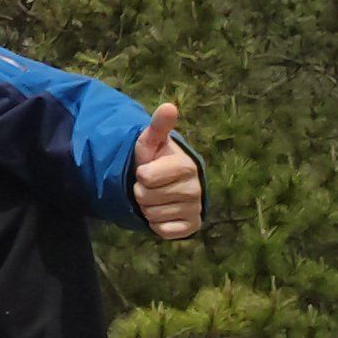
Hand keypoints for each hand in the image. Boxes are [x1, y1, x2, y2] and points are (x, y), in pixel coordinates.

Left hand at [131, 102, 203, 238]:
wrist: (165, 185)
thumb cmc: (155, 161)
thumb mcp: (151, 142)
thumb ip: (158, 126)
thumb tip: (169, 106)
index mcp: (186, 166)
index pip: (146, 177)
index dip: (140, 174)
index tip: (147, 170)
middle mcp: (196, 188)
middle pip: (147, 197)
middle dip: (142, 192)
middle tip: (150, 185)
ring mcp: (196, 208)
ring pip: (153, 214)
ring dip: (147, 207)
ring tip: (156, 197)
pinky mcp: (192, 226)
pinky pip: (164, 231)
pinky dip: (157, 224)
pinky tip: (162, 213)